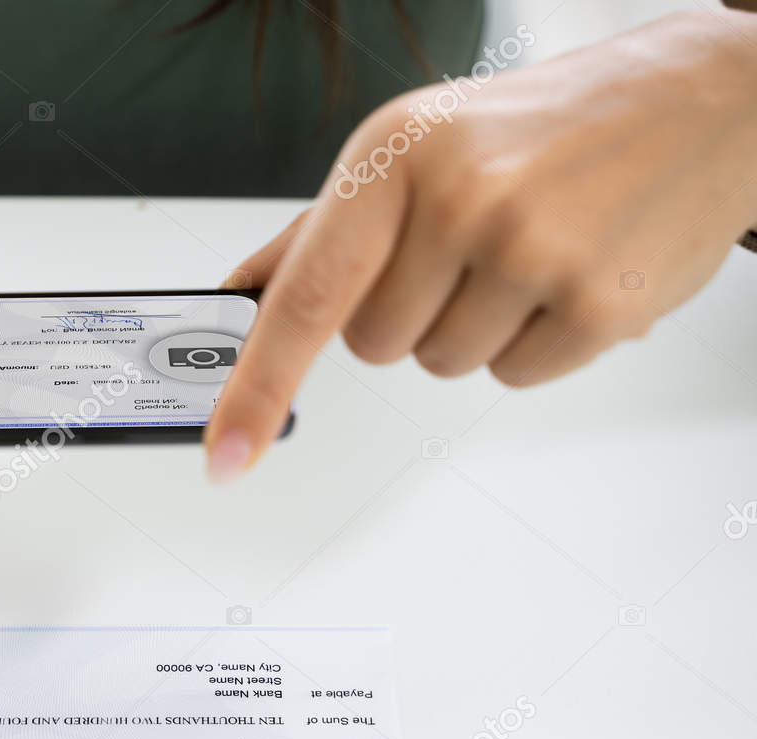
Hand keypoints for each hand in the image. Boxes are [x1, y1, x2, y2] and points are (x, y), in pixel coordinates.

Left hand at [205, 8, 756, 480]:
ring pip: (442, 366)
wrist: (695, 102)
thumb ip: (319, 235)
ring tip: (523, 252)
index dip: (256, 388)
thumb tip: (240, 295)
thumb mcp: (414, 150)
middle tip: (467, 248)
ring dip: (474, 328)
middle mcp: (460, 199)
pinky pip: (515, 377)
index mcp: (394, 158)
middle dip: (409, 313)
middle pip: (375, 347)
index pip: (305, 299)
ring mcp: (532, 252)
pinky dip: (534, 343)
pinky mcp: (598, 305)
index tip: (225, 454)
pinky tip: (565, 273)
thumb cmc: (539, 129)